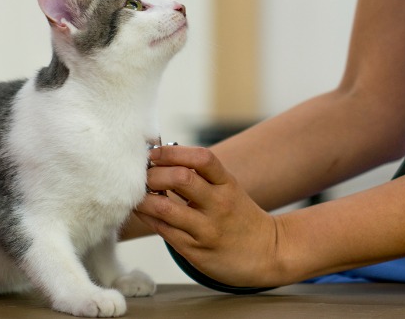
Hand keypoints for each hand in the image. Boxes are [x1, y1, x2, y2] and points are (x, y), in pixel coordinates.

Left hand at [135, 145, 283, 287]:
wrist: (268, 253)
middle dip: (154, 174)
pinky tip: (142, 210)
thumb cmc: (240, 217)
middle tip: (141, 176)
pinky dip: (147, 217)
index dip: (173, 152)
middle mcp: (219, 205)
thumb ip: (201, 176)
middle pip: (181, 178)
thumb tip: (160, 159)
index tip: (154, 153)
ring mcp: (207, 229)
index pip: (202, 158)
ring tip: (136, 194)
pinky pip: (164, 231)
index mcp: (227, 184)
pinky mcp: (196, 251)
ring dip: (143, 198)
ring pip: (165, 208)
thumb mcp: (228, 190)